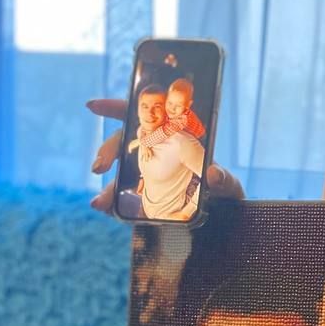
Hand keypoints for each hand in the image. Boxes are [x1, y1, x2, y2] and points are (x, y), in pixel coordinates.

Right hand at [86, 97, 244, 213]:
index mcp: (179, 138)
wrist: (225, 219)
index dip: (121, 108)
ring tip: (101, 203)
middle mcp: (161, 151)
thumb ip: (224, 180)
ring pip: (122, 171)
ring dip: (107, 185)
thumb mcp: (229, 186)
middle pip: (126, 140)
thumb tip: (213, 174)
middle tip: (99, 167)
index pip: (148, 115)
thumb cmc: (226, 194)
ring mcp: (151, 173)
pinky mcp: (146, 195)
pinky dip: (112, 203)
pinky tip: (105, 209)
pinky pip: (124, 196)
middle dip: (108, 150)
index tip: (94, 106)